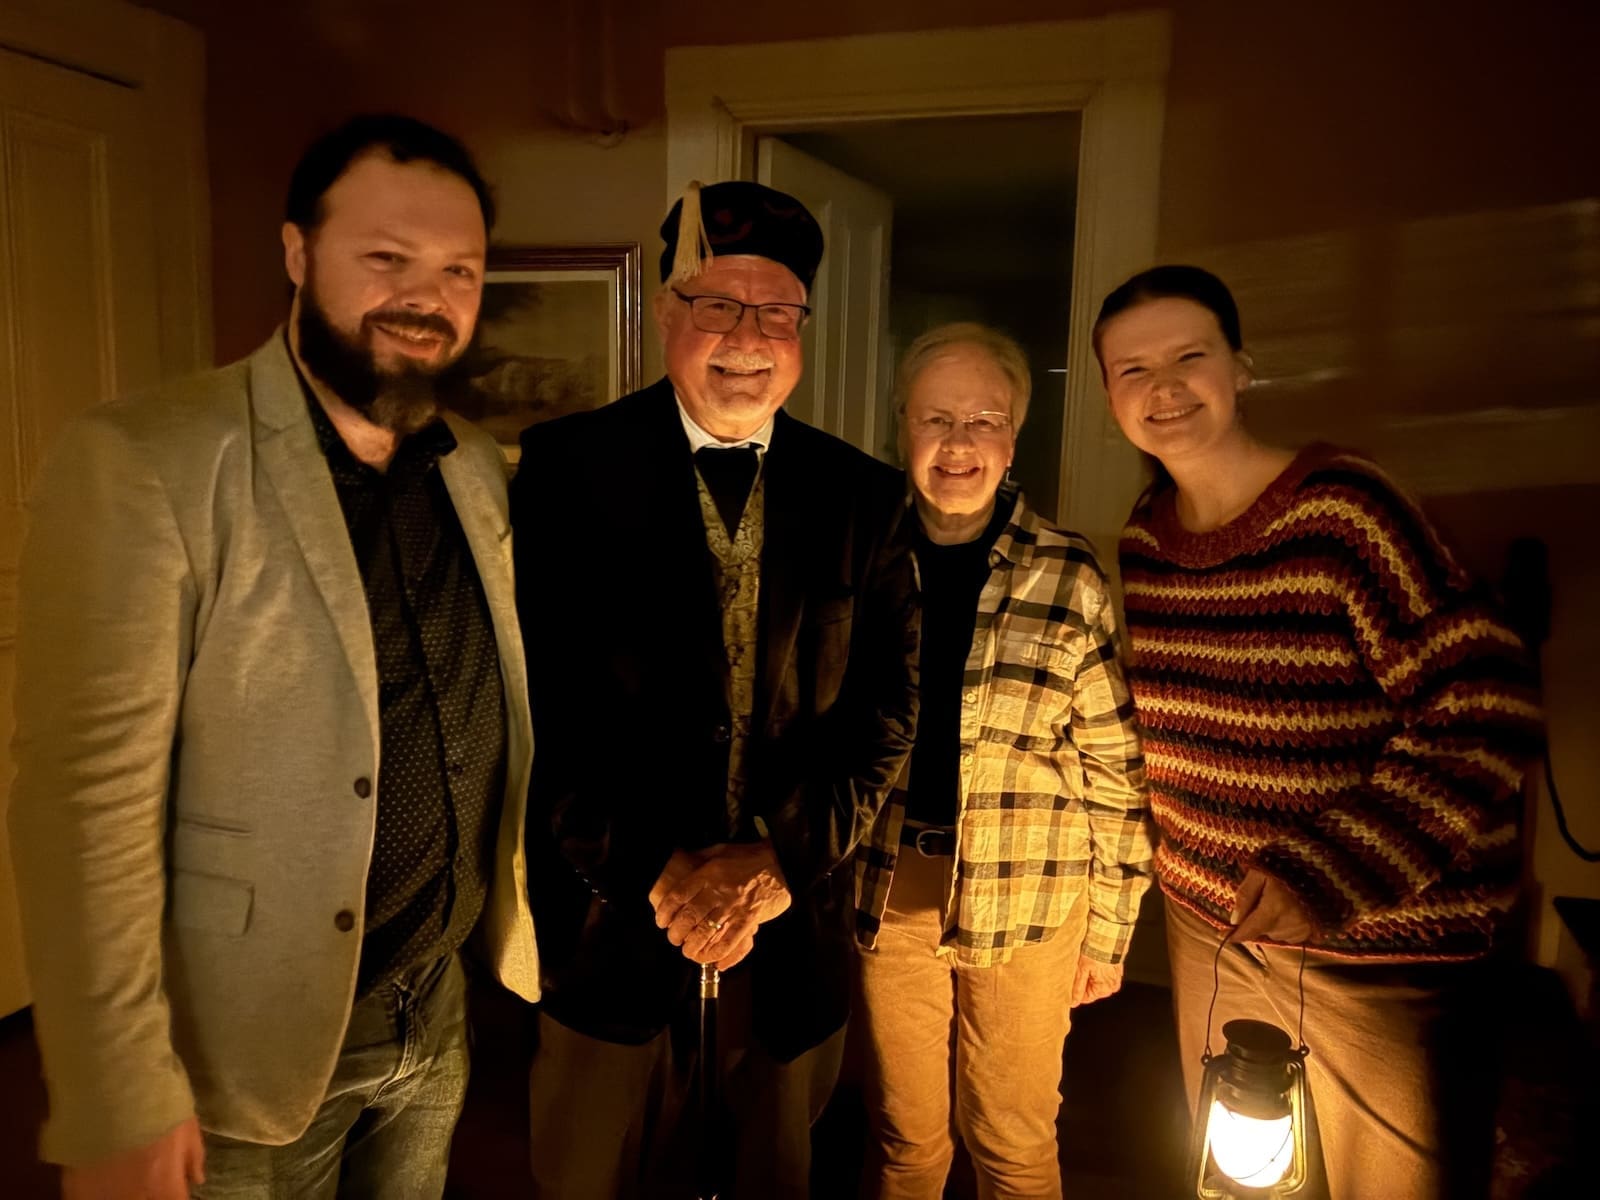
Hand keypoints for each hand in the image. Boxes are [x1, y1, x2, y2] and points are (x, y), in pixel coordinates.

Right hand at [62, 1115, 204, 1199]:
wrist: (113, 1086)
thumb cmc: (158, 1104)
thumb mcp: (188, 1127)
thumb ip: (193, 1158)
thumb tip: (196, 1179)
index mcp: (165, 1188)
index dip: (174, 1196)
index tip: (172, 1189)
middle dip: (147, 1194)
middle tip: (147, 1179)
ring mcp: (101, 1197)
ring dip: (120, 1194)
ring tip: (124, 1178)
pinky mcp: (73, 1188)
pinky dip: (93, 1194)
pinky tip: (99, 1181)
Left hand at [651, 842, 791, 969]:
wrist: (781, 863)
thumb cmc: (750, 856)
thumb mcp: (721, 850)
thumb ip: (701, 859)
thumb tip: (681, 860)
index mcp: (709, 873)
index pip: (679, 895)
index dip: (665, 911)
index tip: (662, 921)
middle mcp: (719, 890)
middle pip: (689, 917)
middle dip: (677, 932)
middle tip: (674, 939)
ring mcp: (734, 906)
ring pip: (706, 932)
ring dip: (694, 946)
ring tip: (689, 951)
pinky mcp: (749, 919)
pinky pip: (730, 942)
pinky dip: (718, 953)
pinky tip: (712, 959)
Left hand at [1070, 956, 1123, 1006]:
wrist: (1108, 934)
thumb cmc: (1095, 951)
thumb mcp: (1081, 970)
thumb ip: (1077, 988)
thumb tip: (1073, 1002)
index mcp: (1104, 989)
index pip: (1086, 997)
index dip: (1076, 989)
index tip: (1070, 980)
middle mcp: (1112, 985)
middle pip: (1091, 988)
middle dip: (1083, 979)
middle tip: (1078, 967)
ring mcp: (1116, 976)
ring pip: (1097, 980)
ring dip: (1089, 973)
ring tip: (1085, 961)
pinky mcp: (1116, 967)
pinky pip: (1103, 972)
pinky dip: (1097, 967)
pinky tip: (1092, 958)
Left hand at [1230, 870, 1313, 944]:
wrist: (1321, 862)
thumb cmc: (1286, 862)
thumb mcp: (1259, 872)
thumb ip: (1245, 896)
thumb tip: (1234, 920)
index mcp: (1274, 909)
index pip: (1250, 930)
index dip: (1236, 934)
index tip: (1226, 936)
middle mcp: (1289, 923)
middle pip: (1264, 932)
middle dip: (1258, 920)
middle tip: (1263, 899)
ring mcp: (1305, 927)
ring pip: (1279, 934)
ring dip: (1274, 924)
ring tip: (1280, 901)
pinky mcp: (1317, 928)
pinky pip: (1295, 935)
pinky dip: (1289, 926)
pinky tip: (1292, 909)